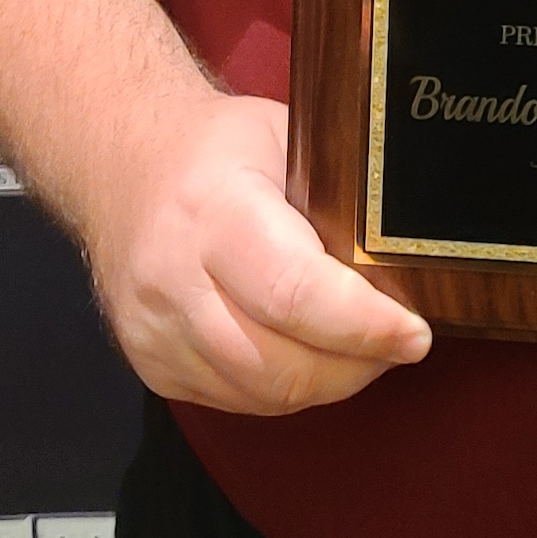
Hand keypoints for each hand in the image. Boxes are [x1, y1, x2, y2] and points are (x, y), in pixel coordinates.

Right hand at [78, 92, 431, 414]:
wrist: (122, 163)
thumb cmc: (217, 146)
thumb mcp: (285, 138)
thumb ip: (337, 194)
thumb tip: (409, 247)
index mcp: (212, 212)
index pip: (292, 292)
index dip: (362, 324)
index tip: (414, 333)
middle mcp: (173, 281)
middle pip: (279, 363)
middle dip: (356, 364)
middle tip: (401, 341)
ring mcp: (155, 333)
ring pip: (260, 393)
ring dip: (326, 382)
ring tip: (364, 348)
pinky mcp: (151, 366)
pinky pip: (235, 399)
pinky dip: (284, 387)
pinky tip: (311, 353)